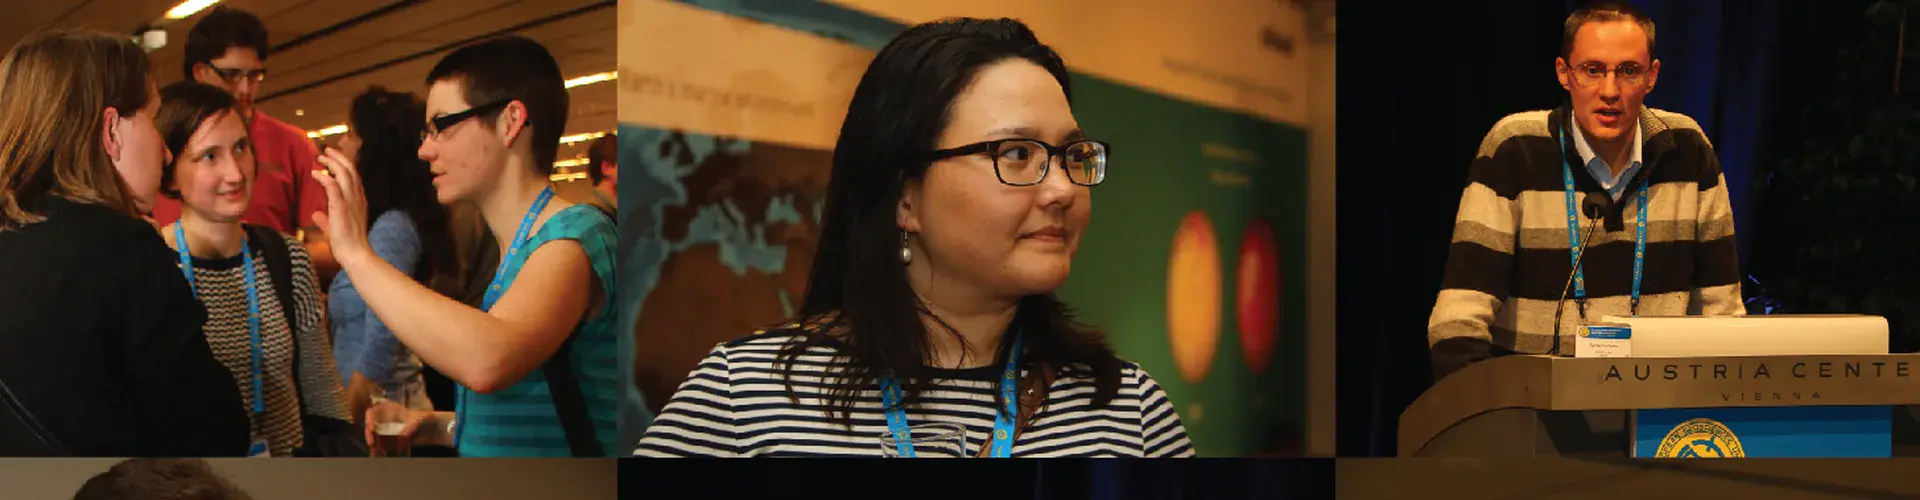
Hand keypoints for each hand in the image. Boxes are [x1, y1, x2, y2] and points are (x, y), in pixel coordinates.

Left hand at [312, 147, 373, 266]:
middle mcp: (357, 197)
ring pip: (344, 173)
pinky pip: (333, 186)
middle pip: (350, 170)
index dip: (344, 165)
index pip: (354, 177)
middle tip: (326, 150)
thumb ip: (326, 219)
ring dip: (332, 163)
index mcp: (359, 201)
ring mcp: (351, 201)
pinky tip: (315, 173)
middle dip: (338, 157)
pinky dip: (324, 177)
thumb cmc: (347, 244)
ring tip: (320, 157)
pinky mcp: (341, 207)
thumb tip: (316, 214)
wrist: (355, 254)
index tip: (333, 158)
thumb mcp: (335, 228)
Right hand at [363, 401, 435, 449]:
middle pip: (373, 424)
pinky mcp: (394, 440)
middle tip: (372, 443)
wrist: (436, 428)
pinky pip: (384, 444)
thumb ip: (410, 427)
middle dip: (370, 434)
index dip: (369, 418)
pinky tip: (379, 455)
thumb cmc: (427, 418)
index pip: (375, 410)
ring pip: (377, 436)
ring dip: (374, 443)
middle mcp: (389, 419)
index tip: (371, 428)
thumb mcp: (419, 419)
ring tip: (374, 451)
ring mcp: (391, 430)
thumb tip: (401, 435)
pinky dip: (381, 449)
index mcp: (392, 410)